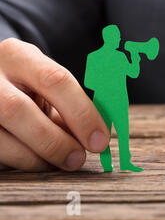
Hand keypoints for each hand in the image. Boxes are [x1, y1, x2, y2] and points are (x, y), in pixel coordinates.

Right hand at [0, 38, 109, 171]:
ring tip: (59, 162)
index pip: (54, 80)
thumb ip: (70, 106)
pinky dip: (21, 163)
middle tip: (78, 159)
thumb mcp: (47, 87)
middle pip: (17, 109)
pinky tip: (37, 160)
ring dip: (37, 158)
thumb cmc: (29, 89)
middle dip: (55, 141)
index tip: (99, 140)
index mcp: (18, 56)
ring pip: (1, 139)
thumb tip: (97, 136)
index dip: (81, 113)